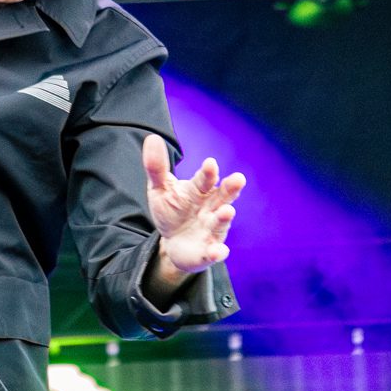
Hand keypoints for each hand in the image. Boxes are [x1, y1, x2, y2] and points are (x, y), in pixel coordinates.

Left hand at [142, 133, 245, 277]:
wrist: (174, 242)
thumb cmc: (172, 210)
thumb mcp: (160, 189)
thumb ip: (157, 167)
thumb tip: (152, 138)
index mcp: (200, 190)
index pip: (205, 179)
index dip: (208, 172)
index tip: (210, 163)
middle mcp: (211, 207)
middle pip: (223, 196)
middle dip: (231, 188)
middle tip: (238, 179)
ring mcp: (212, 229)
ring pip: (221, 222)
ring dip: (224, 217)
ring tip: (227, 212)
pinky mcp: (208, 250)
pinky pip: (215, 251)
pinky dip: (217, 252)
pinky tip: (217, 252)